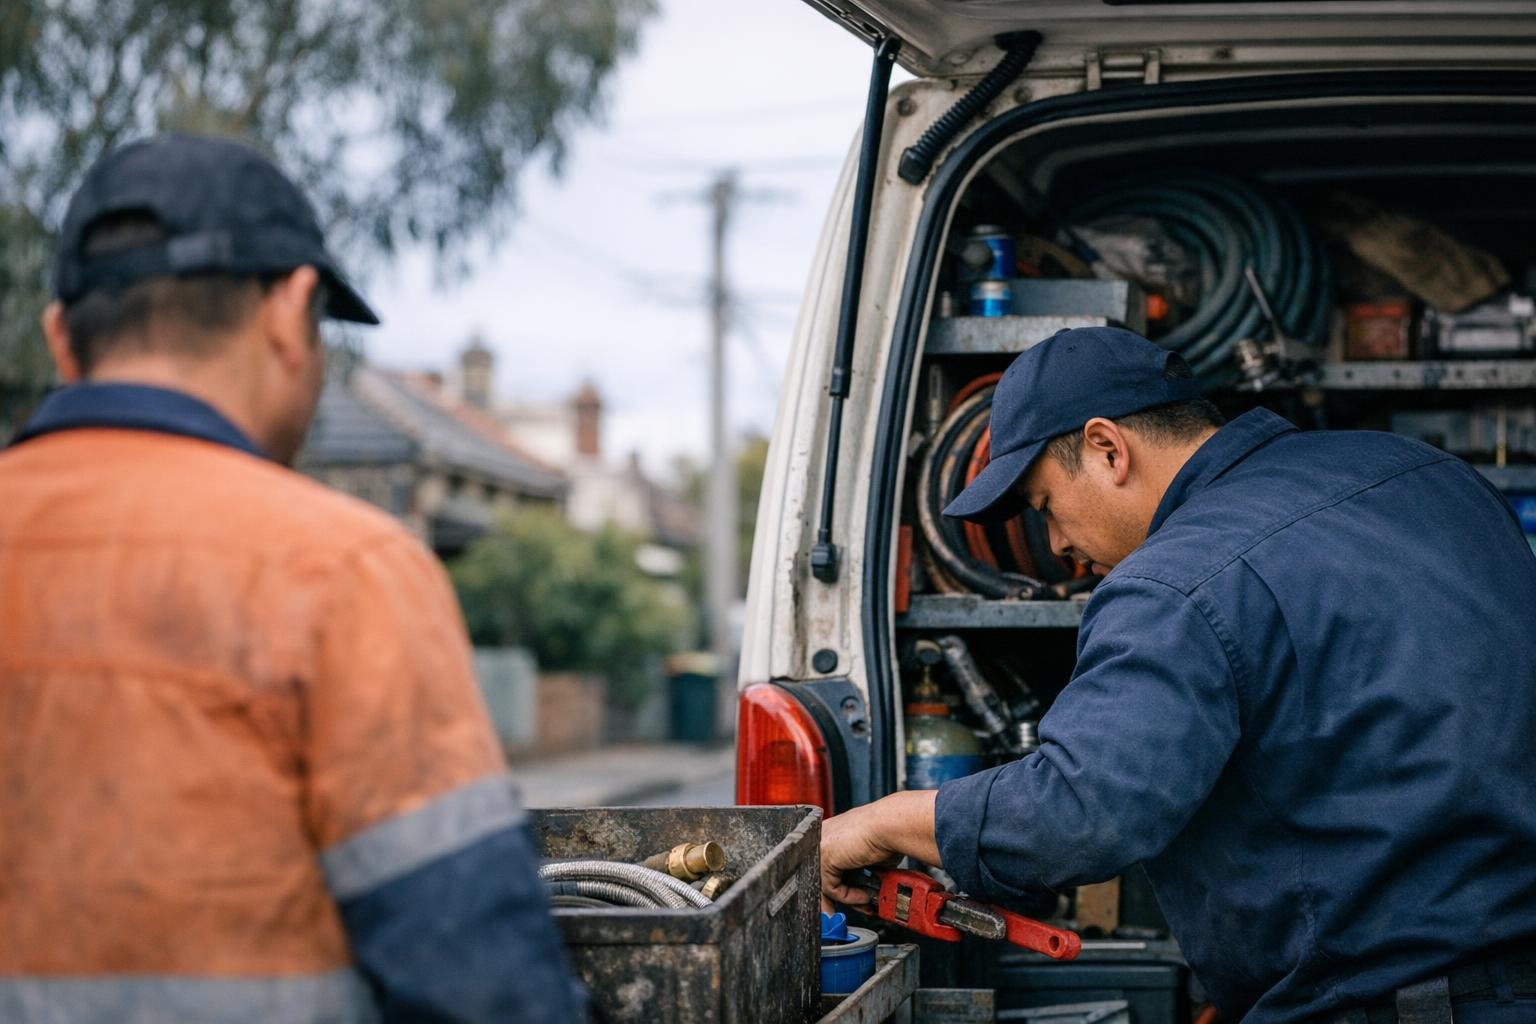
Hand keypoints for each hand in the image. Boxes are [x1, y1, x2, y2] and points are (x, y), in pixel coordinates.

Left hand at [819, 790, 939, 912]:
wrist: (891, 825)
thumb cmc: (888, 834)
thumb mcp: (870, 857)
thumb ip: (860, 871)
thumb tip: (863, 888)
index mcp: (832, 834)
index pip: (826, 866)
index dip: (836, 885)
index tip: (845, 900)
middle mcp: (823, 836)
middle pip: (819, 875)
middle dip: (832, 898)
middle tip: (845, 911)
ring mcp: (821, 845)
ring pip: (824, 883)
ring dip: (845, 899)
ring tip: (865, 902)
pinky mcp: (825, 856)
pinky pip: (831, 887)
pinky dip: (847, 896)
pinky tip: (862, 896)